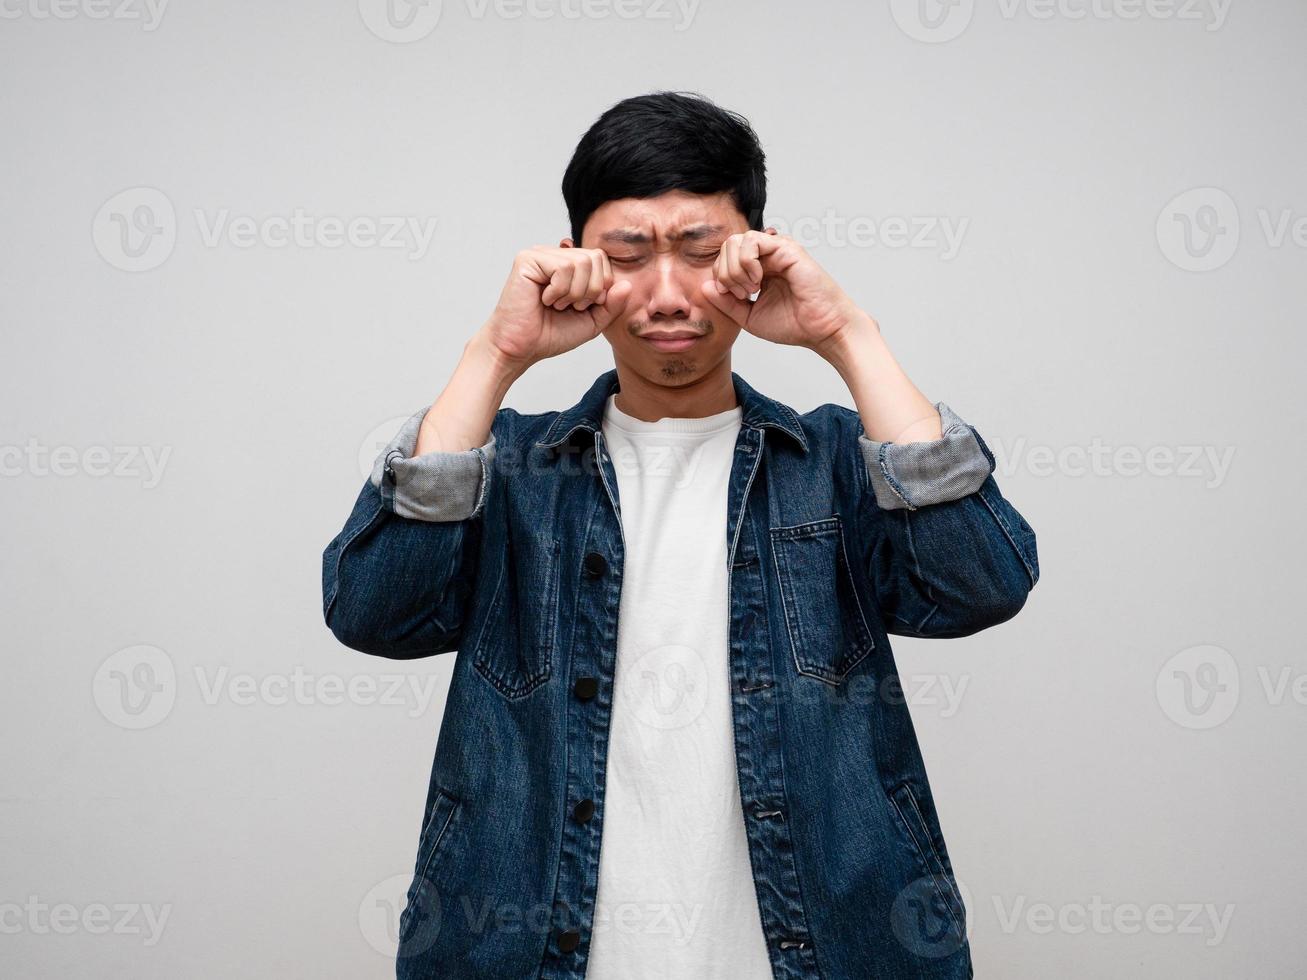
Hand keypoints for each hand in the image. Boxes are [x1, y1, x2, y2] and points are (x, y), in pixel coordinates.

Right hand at [481, 246, 634, 368]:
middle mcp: (554, 255)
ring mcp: (540, 254)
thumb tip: (626, 284)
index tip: (581, 307)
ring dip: (574, 293)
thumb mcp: (591, 321)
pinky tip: (544, 300)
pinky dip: (559, 291)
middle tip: (570, 306)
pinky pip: (563, 268)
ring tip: (556, 304)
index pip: (602, 260)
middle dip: (591, 290)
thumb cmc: (550, 334)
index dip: (601, 287)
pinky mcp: (527, 259)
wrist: (521, 349)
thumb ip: (612, 304)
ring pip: (582, 262)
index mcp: (569, 265)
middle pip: (595, 257)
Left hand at [699, 229, 874, 353]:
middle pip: (727, 247)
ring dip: (735, 268)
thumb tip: (704, 286)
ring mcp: (776, 249)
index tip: (738, 299)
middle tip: (743, 294)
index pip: (724, 260)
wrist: (822, 330)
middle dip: (725, 272)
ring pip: (736, 241)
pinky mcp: (786, 247)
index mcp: (758, 269)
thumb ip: (726, 302)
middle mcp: (767, 256)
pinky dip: (746, 261)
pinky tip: (758, 280)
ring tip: (751, 288)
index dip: (721, 279)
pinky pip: (751, 240)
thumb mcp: (749, 316)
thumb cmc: (794, 324)